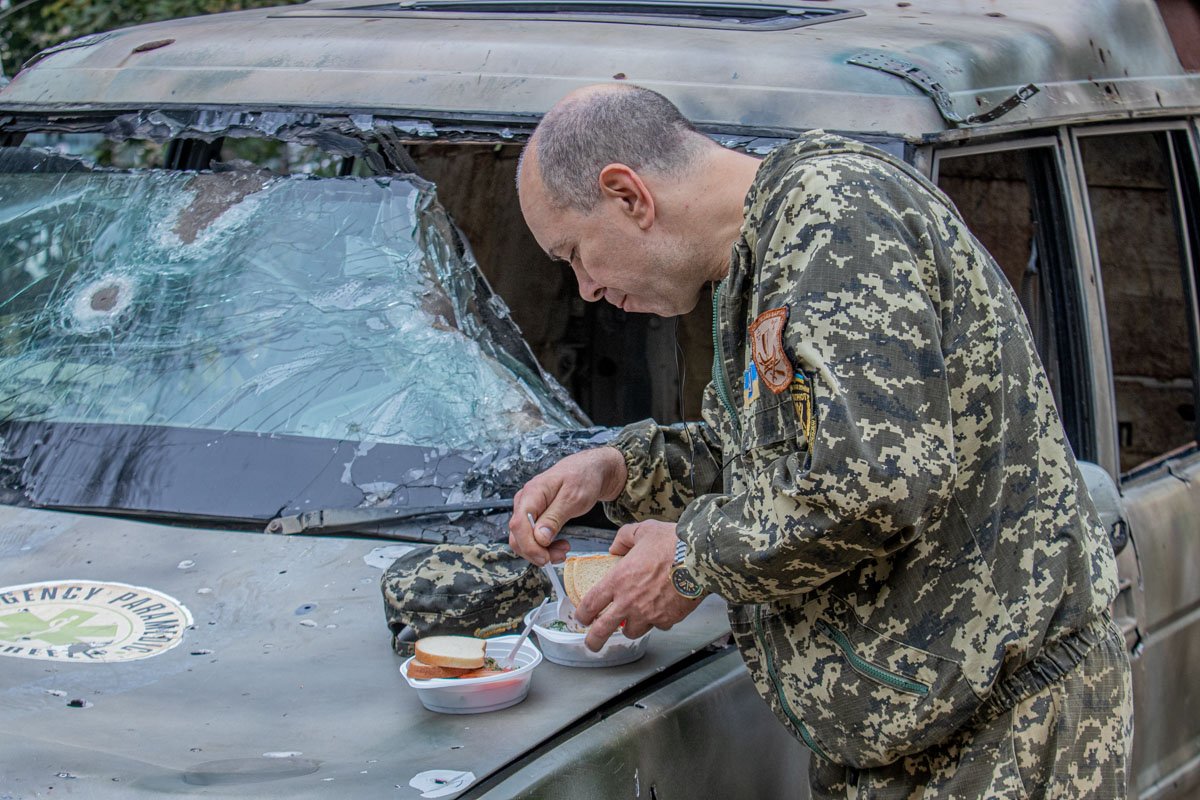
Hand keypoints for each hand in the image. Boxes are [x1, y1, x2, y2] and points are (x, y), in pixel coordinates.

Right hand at [508, 447, 626, 565]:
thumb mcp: (574, 499)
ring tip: (563, 550)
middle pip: (517, 535)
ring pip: (523, 539)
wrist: (589, 470)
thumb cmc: (583, 479)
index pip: (518, 524)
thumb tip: (539, 538)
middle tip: (560, 556)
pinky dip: (543, 546)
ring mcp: (527, 508)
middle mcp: (525, 500)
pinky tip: (559, 544)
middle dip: (536, 552)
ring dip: (541, 551)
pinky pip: (531, 536)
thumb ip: (554, 518)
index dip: (529, 546)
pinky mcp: (534, 515)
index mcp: (532, 492)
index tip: (545, 558)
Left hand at [574, 520, 703, 650]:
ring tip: (634, 621)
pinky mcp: (667, 620)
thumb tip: (615, 547)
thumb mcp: (642, 530)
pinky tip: (661, 610)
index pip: (591, 604)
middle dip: (594, 640)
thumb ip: (624, 538)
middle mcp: (629, 601)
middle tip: (592, 644)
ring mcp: (648, 613)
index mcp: (618, 580)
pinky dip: (657, 621)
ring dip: (631, 628)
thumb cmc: (672, 543)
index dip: (583, 614)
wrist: (700, 557)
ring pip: (632, 632)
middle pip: (603, 630)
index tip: (582, 618)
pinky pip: (658, 626)